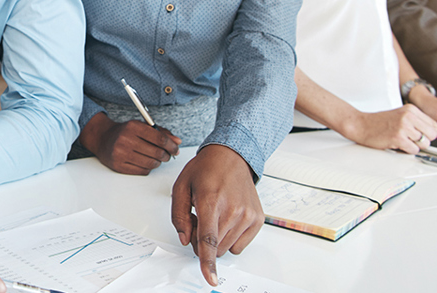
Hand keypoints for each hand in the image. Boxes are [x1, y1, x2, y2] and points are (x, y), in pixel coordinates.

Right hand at [78, 112, 180, 174]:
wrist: (103, 138)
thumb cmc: (125, 132)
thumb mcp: (141, 126)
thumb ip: (161, 132)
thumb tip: (177, 142)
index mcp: (133, 126)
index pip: (159, 138)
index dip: (171, 145)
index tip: (175, 149)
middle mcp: (126, 139)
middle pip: (157, 152)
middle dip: (166, 155)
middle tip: (167, 155)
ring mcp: (121, 154)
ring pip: (151, 163)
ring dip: (158, 162)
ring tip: (156, 158)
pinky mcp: (118, 166)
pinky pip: (143, 171)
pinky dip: (148, 168)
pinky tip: (145, 162)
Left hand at [170, 145, 262, 286]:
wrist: (231, 157)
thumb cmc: (205, 170)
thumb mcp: (181, 187)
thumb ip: (178, 216)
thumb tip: (185, 239)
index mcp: (210, 201)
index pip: (208, 239)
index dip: (208, 262)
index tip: (210, 278)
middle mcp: (232, 209)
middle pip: (215, 248)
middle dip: (203, 241)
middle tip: (201, 219)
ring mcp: (247, 215)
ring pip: (227, 248)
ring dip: (217, 240)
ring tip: (215, 216)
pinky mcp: (257, 219)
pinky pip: (240, 245)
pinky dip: (231, 238)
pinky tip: (228, 219)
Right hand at [337, 105, 436, 152]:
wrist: (360, 124)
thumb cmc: (379, 122)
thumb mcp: (401, 116)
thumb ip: (419, 122)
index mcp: (411, 109)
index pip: (434, 124)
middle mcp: (409, 116)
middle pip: (432, 135)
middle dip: (424, 140)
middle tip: (412, 140)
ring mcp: (404, 126)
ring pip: (424, 143)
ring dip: (414, 146)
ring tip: (402, 140)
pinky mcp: (398, 137)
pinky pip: (414, 150)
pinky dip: (407, 150)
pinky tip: (398, 144)